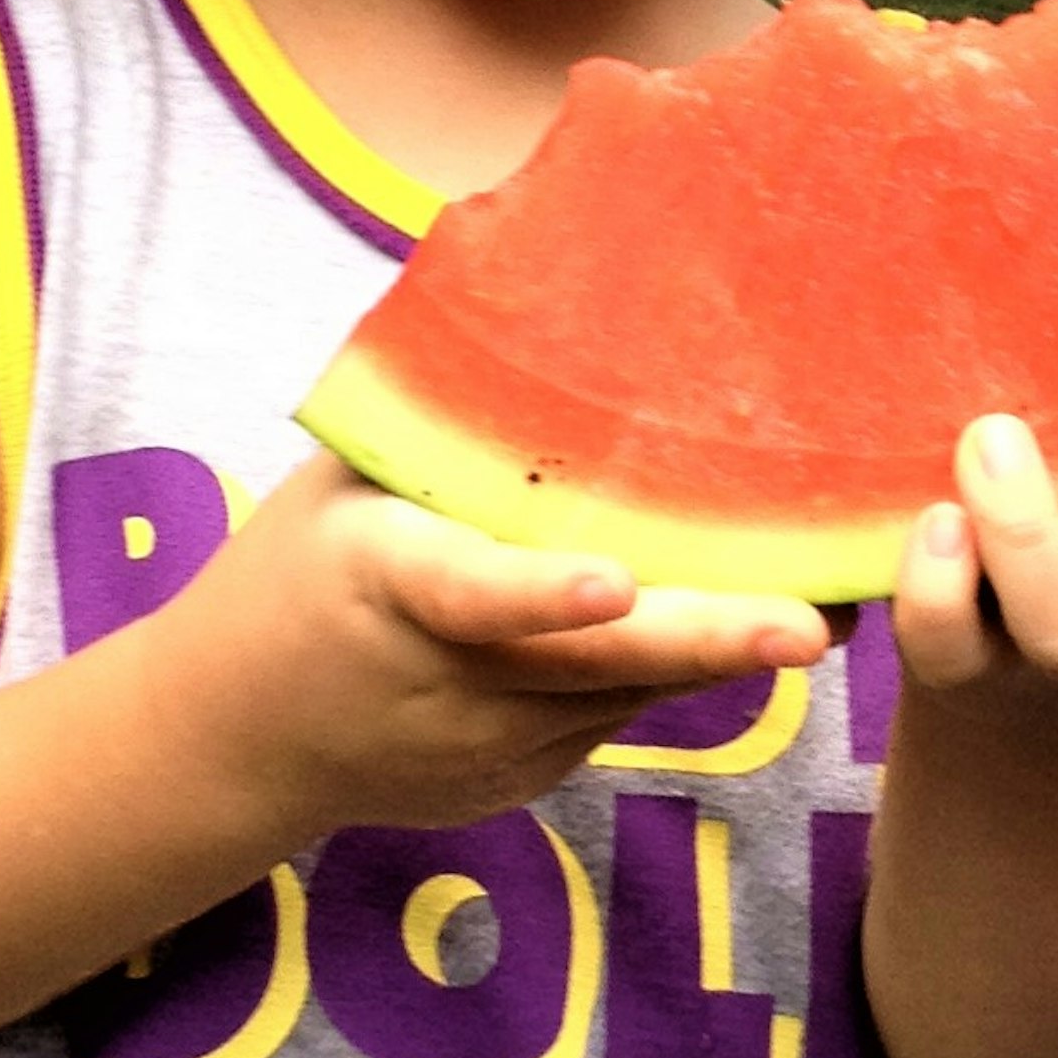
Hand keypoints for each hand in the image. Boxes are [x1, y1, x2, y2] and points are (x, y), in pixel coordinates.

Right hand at [172, 454, 826, 838]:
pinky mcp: (516, 781)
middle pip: (588, 666)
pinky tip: (725, 626)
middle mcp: (442, 681)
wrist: (235, 736)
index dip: (543, 594)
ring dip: (718, 648)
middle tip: (808, 624)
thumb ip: (431, 420)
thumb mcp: (338, 485)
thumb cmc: (299, 568)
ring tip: (822, 602)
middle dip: (705, 643)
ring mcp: (482, 747)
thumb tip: (521, 276)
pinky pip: (612, 715)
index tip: (617, 585)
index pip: (469, 595)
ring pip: (625, 691)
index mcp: (386, 585)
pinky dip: (664, 669)